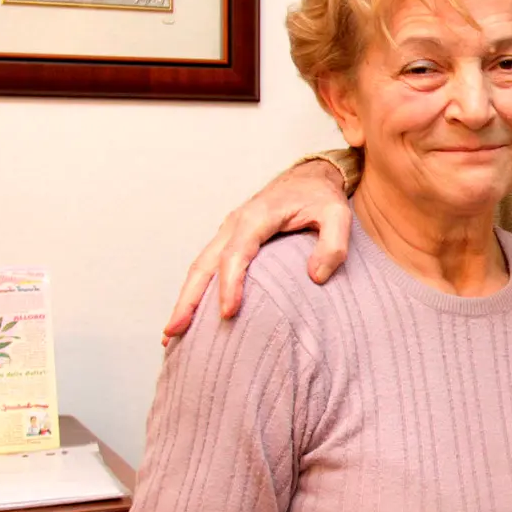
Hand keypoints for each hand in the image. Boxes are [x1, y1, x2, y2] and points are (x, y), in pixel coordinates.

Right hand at [163, 158, 352, 342]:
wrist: (309, 177)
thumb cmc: (321, 197)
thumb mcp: (338, 214)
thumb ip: (334, 244)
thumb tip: (315, 277)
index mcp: (257, 217)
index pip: (236, 254)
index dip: (230, 284)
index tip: (228, 313)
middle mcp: (234, 225)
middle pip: (203, 265)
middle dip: (188, 299)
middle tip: (175, 331)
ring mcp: (228, 233)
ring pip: (199, 268)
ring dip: (185, 299)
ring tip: (173, 334)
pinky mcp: (229, 241)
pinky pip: (208, 268)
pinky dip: (196, 291)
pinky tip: (192, 317)